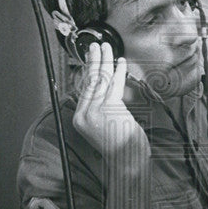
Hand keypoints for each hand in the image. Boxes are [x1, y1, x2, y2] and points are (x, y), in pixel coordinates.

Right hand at [72, 43, 149, 163]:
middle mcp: (84, 115)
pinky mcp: (110, 109)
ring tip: (107, 48)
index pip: (84, 89)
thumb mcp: (104, 126)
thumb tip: (103, 88)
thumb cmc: (120, 146)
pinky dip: (118, 72)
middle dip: (93, 60)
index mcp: (80, 119)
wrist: (127, 162)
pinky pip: (114, 85)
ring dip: (105, 61)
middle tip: (96, 46)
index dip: (88, 70)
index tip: (91, 57)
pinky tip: (120, 62)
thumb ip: (100, 109)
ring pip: (101, 80)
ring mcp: (96, 112)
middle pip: (90, 81)